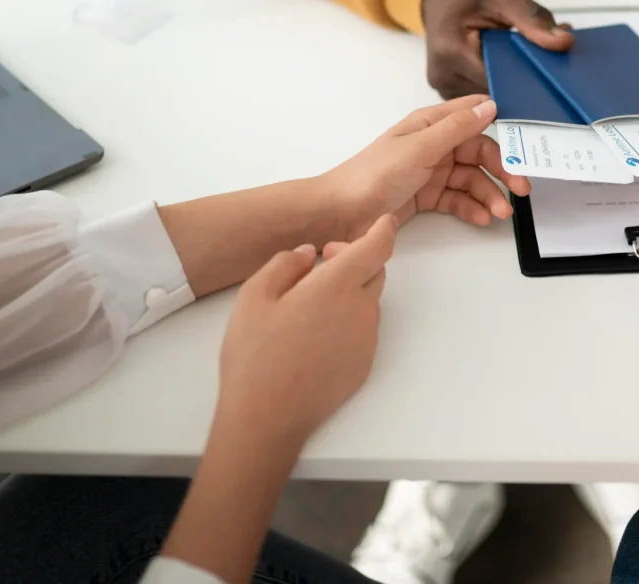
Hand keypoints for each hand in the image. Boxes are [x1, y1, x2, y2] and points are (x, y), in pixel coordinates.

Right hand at [216, 214, 395, 447]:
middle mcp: (361, 309)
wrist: (266, 418)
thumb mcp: (254, 296)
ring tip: (310, 305)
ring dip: (350, 292)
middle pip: (375, 271)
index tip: (384, 221)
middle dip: (355, 259)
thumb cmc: (256, 354)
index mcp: (337, 285)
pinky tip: (315, 336)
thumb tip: (307, 254)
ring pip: (368, 301)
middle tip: (322, 263)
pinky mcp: (364, 364)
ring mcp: (367, 339)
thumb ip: (284, 264)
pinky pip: (363, 329)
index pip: (378, 247)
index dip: (383, 230)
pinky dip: (349, 320)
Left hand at [327, 94, 530, 240]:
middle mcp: (434, 145)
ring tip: (501, 213)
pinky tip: (482, 218)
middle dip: (502, 171)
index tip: (525, 146)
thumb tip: (490, 105)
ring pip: (472, 179)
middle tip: (522, 190)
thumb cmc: (375, 174)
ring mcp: (431, 172)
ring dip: (490, 194)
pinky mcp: (427, 197)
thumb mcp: (420, 148)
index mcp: (430, 124)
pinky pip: (458, 199)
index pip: (474, 118)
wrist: (340, 214)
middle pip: (479, 154)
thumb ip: (457, 128)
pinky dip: (472, 208)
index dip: (501, 129)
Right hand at [421, 0, 572, 97]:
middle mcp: (444, 76)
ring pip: (488, 100)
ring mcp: (444, 88)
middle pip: (495, 94)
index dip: (527, 79)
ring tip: (523, 64)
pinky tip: (507, 70)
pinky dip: (497, 85)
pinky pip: (479, 97)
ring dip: (509, 85)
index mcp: (452, 51)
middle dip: (522, 82)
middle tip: (543, 66)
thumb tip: (564, 42)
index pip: (500, 81)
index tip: (549, 73)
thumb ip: (533, 19)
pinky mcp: (449, 92)